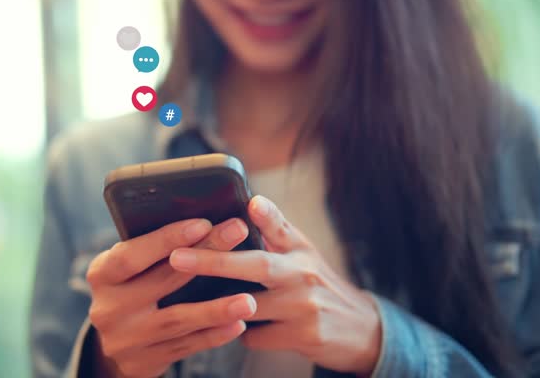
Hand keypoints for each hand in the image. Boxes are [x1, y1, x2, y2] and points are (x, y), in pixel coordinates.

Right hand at [86, 218, 257, 377]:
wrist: (115, 344)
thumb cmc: (130, 289)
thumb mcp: (128, 269)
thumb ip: (152, 251)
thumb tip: (202, 224)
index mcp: (101, 275)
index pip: (132, 255)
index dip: (167, 239)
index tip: (203, 223)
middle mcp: (109, 308)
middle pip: (163, 280)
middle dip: (206, 256)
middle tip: (238, 234)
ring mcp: (127, 338)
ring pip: (178, 319)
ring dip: (216, 309)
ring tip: (248, 299)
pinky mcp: (145, 362)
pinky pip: (186, 346)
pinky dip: (214, 334)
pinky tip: (238, 323)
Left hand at [168, 196, 382, 375]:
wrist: (361, 330)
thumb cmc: (317, 286)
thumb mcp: (303, 255)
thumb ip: (275, 233)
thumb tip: (245, 205)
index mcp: (300, 249)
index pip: (282, 226)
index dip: (267, 214)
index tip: (253, 203)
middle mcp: (304, 273)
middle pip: (257, 266)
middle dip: (214, 261)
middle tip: (178, 257)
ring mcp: (305, 306)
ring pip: (248, 305)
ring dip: (222, 305)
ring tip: (203, 301)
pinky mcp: (305, 335)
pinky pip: (255, 336)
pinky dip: (242, 332)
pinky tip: (244, 327)